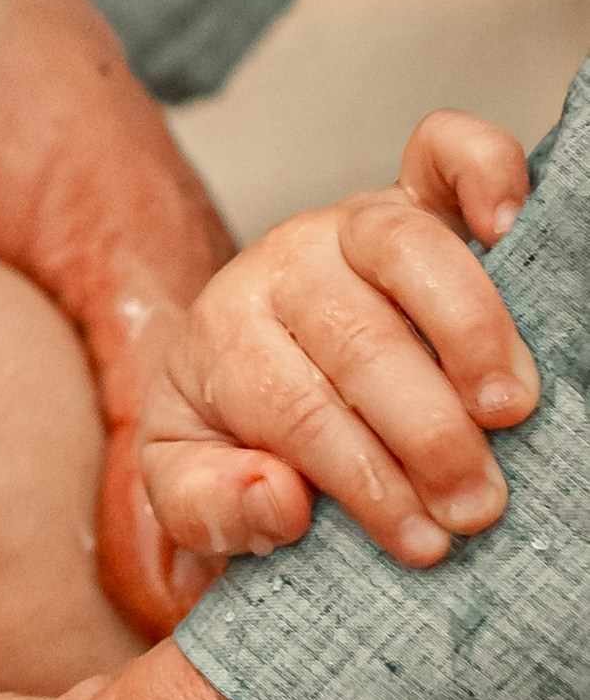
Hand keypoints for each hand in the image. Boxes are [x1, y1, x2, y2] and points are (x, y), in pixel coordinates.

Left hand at [138, 110, 537, 570]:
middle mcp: (286, 265)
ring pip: (406, 249)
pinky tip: (508, 223)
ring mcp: (351, 225)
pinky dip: (481, 170)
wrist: (248, 364)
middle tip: (473, 504)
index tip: (419, 542)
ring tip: (507, 409)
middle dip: (425, 431)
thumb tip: (278, 500)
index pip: (293, 405)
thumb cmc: (236, 433)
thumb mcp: (191, 485)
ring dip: (469, 332)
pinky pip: (441, 156)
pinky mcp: (413, 197)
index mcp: (225, 334)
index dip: (363, 477)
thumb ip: (211, 506)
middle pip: (358, 337)